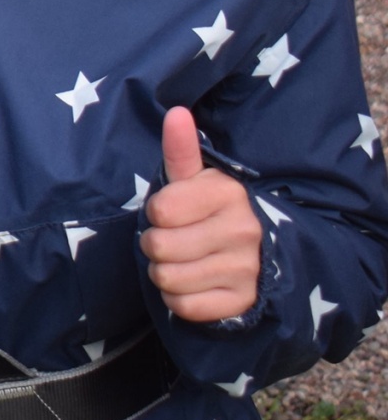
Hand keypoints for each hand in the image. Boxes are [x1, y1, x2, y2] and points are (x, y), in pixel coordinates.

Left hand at [144, 107, 261, 322]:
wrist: (262, 255)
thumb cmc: (212, 212)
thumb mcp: (198, 179)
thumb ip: (182, 150)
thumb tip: (176, 112)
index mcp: (228, 194)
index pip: (159, 210)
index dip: (157, 213)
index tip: (173, 213)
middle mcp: (243, 230)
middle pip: (158, 246)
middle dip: (156, 245)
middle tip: (176, 240)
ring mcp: (246, 269)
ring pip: (167, 279)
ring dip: (165, 273)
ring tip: (185, 262)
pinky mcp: (243, 303)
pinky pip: (185, 307)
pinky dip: (180, 300)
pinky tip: (195, 285)